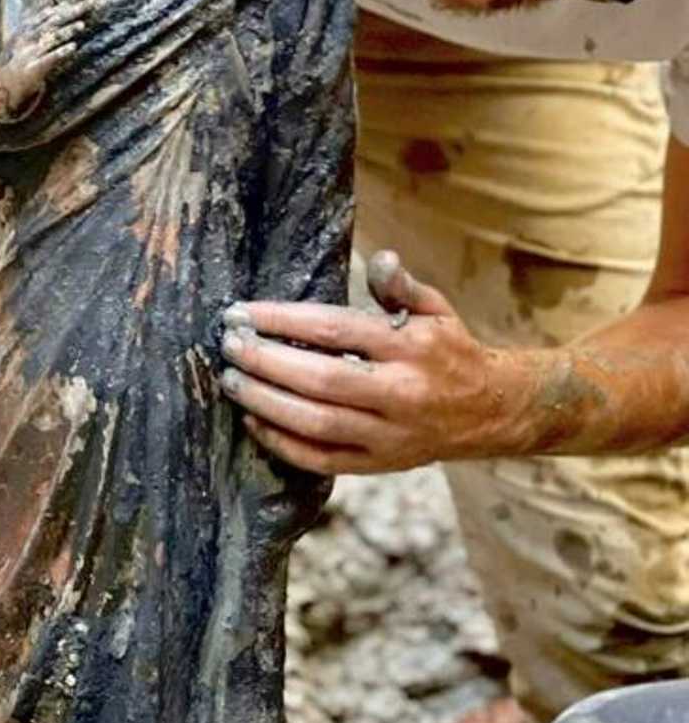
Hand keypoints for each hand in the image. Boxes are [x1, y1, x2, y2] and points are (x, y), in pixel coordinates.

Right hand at [0, 0, 92, 118]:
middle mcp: (28, 38)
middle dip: (71, 13)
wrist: (5, 83)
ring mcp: (31, 52)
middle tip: (88, 6)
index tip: (83, 2)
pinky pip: (50, 58)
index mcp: (27, 29)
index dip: (65, 7)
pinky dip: (61, 51)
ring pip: (51, 38)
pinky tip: (73, 47)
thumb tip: (50, 2)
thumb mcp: (25, 36)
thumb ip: (38, 20)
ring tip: (82, 25)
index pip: (49, 14)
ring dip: (67, 30)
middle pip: (53, 22)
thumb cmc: (19, 58)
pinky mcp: (34, 68)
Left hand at [220, 250, 523, 474]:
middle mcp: (400, 393)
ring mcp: (389, 434)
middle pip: (319, 379)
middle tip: (228, 345)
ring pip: (316, 423)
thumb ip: (402, 286)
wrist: (492, 412)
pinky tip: (254, 421)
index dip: (282, 321)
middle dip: (265, 362)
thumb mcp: (435, 310)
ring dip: (265, 403)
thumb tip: (380, 258)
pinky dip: (282, 444)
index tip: (242, 312)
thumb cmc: (451, 352)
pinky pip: (322, 460)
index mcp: (410, 347)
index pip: (334, 329)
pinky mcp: (379, 464)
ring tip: (231, 381)